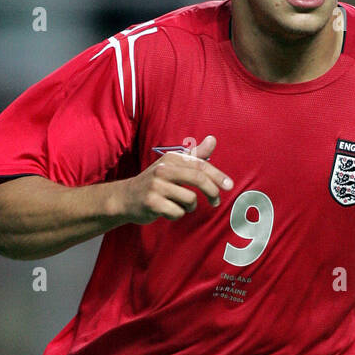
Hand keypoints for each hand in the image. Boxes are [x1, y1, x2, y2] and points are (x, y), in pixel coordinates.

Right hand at [118, 135, 232, 223]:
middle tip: (216, 202)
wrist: (125, 198)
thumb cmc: (155, 182)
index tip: (229, 186)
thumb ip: (194, 155)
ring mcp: (156, 186)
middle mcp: (163, 169)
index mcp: (171, 159)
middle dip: (212, 192)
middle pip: (198, 179)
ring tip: (179, 205)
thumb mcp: (173, 166)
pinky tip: (167, 211)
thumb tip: (213, 139)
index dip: (217, 176)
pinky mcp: (152, 203)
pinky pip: (177, 212)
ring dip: (189, 206)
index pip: (200, 165)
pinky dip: (176, 215)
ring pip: (189, 199)